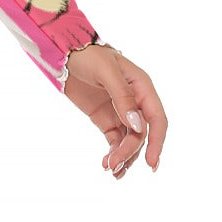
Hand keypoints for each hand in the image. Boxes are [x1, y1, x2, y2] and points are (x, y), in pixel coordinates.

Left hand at [62, 43, 166, 178]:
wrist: (63, 52)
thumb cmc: (88, 55)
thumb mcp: (106, 71)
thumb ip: (123, 97)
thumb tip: (138, 126)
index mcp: (142, 88)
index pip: (157, 119)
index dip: (157, 142)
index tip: (150, 164)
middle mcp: (136, 102)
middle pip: (141, 134)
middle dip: (130, 151)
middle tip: (114, 165)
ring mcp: (121, 112)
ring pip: (130, 141)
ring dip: (123, 156)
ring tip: (111, 169)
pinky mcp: (106, 119)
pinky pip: (115, 140)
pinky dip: (113, 152)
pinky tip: (106, 163)